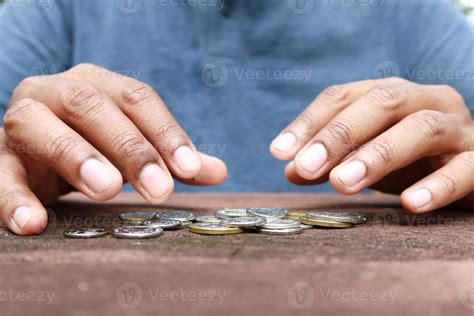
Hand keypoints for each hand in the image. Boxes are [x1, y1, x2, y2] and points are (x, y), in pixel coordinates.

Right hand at [1, 64, 226, 234]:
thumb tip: (218, 172)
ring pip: (43, 128)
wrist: (31, 148)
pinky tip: (35, 223)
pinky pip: (2, 176)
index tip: (189, 170)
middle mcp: (55, 92)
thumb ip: (170, 157)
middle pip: (94, 108)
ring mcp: (20, 122)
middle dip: (130, 148)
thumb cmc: (90, 143)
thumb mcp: (130, 146)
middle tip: (159, 189)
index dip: (165, 133)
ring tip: (106, 190)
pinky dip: (15, 200)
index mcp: (95, 84)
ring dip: (77, 157)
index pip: (137, 99)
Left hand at [271, 78, 473, 212]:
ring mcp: (458, 128)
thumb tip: (291, 169)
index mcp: (392, 95)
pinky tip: (409, 203)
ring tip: (342, 184)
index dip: (309, 122)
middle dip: (339, 134)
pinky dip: (437, 185)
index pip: (343, 96)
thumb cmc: (411, 161)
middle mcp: (426, 101)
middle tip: (306, 167)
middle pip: (382, 102)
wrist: (468, 170)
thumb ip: (332, 161)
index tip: (280, 151)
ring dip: (378, 155)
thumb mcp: (366, 158)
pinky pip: (465, 169)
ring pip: (421, 128)